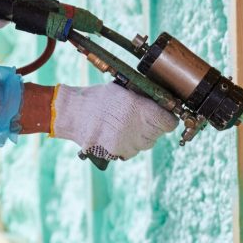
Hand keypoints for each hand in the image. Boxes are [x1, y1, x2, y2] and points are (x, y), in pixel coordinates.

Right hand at [50, 83, 177, 160]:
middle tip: (141, 118)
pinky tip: (119, 134)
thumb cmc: (99, 98)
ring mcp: (127, 143)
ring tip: (126, 125)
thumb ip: (146, 98)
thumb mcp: (125, 90)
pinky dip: (130, 145)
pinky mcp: (118, 153)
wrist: (74, 113)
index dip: (168, 119)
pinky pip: (133, 151)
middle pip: (158, 134)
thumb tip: (164, 103)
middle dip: (153, 127)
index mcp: (140, 109)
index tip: (164, 116)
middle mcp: (136, 128)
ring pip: (146, 144)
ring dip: (142, 136)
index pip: (169, 123)